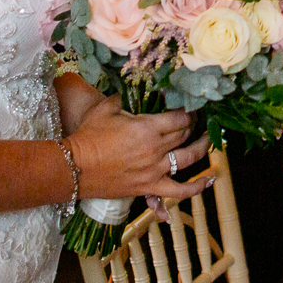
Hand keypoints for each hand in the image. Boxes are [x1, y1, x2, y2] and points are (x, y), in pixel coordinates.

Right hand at [65, 98, 212, 201]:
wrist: (74, 168)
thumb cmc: (88, 136)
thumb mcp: (106, 108)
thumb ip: (122, 98)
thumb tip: (127, 92)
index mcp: (147, 128)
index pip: (180, 118)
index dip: (189, 112)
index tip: (191, 108)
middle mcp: (155, 149)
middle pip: (184, 136)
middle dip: (193, 127)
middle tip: (197, 121)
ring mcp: (154, 170)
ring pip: (188, 159)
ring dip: (202, 149)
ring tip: (209, 142)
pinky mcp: (148, 188)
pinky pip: (179, 191)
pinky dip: (196, 188)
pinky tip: (209, 181)